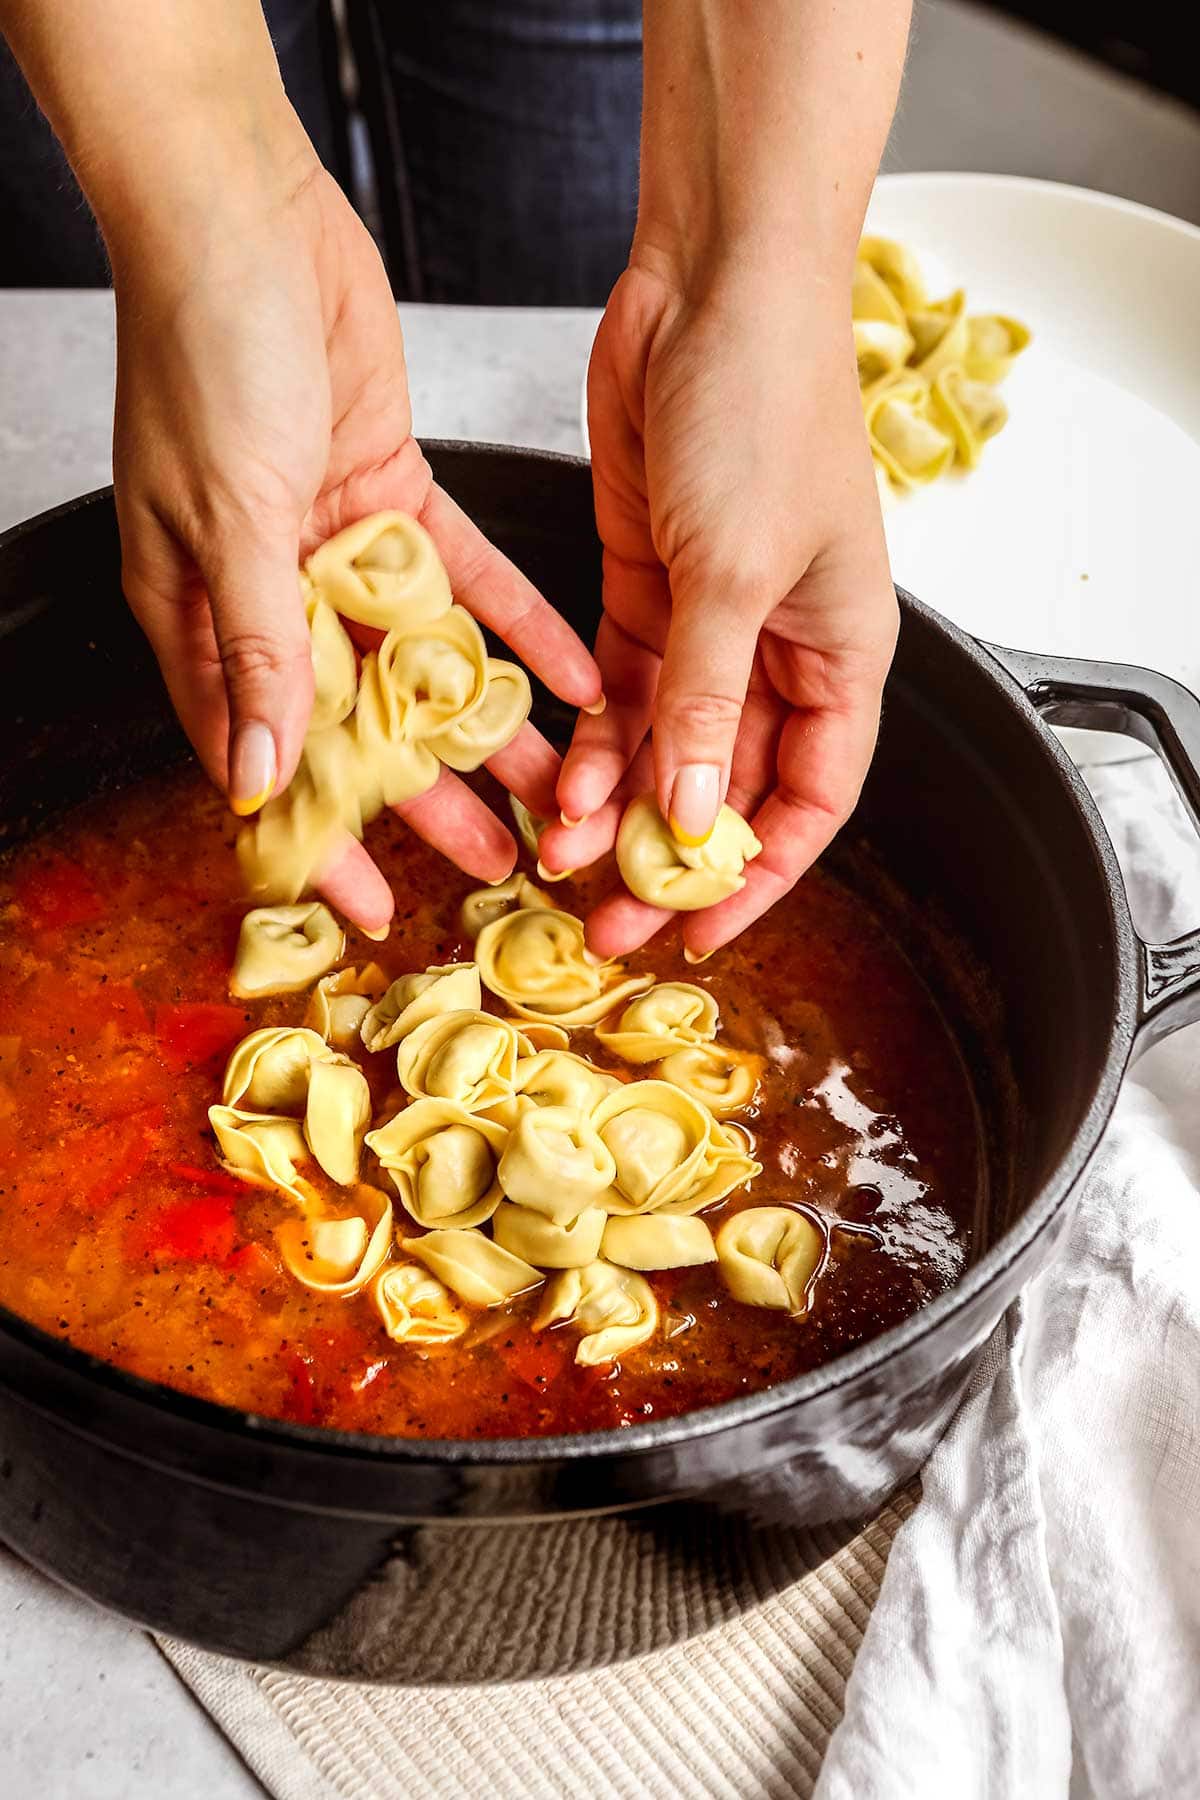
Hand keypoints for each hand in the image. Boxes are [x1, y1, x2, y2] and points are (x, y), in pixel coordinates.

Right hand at [111, 142, 599, 931]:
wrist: (244, 212)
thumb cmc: (204, 352)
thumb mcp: (228, 514)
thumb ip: (256, 645)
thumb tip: (264, 771)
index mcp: (204, 614)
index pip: (264, 757)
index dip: (316, 834)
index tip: (366, 906)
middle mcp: (272, 592)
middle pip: (360, 723)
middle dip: (428, 798)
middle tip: (500, 860)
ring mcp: (338, 546)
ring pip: (426, 662)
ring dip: (491, 725)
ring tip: (558, 786)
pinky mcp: (397, 494)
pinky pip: (471, 579)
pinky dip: (521, 627)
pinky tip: (578, 677)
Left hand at [539, 259, 897, 958]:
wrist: (711, 285)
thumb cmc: (765, 407)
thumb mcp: (734, 570)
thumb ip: (706, 699)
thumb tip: (688, 815)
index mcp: (841, 653)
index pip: (809, 799)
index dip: (759, 875)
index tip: (702, 933)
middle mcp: (778, 649)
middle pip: (724, 784)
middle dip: (667, 856)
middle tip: (608, 921)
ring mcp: (707, 620)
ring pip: (662, 746)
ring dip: (615, 807)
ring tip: (562, 865)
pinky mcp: (643, 585)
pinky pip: (617, 691)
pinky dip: (589, 739)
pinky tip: (555, 783)